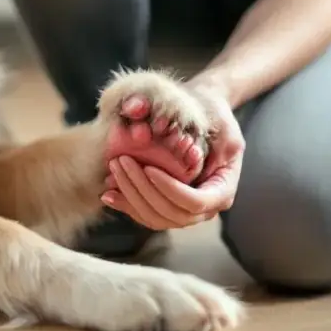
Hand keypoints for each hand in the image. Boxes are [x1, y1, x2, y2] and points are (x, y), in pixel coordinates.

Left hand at [102, 79, 244, 231]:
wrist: (205, 112)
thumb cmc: (214, 114)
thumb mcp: (221, 123)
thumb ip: (213, 141)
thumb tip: (193, 157)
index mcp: (223, 190)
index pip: (195, 202)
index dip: (170, 189)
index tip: (149, 168)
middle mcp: (206, 207)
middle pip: (173, 214)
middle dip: (144, 191)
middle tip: (123, 163)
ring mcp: (186, 210)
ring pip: (157, 218)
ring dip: (132, 198)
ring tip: (113, 172)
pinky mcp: (168, 205)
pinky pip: (147, 215)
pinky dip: (127, 205)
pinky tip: (108, 193)